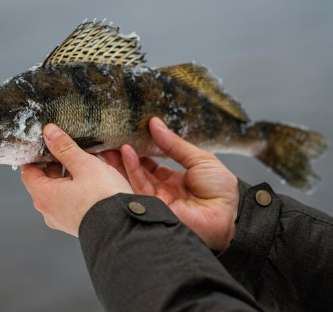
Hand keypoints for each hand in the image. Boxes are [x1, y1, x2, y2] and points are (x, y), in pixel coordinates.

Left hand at [21, 124, 132, 236]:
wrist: (124, 229)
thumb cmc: (103, 198)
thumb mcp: (84, 165)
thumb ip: (65, 148)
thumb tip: (49, 132)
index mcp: (44, 196)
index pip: (29, 171)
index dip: (36, 155)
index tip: (45, 142)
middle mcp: (49, 210)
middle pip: (45, 180)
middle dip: (55, 162)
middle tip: (67, 146)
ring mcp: (63, 219)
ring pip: (60, 190)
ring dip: (69, 174)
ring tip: (84, 159)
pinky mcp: (77, 222)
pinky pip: (71, 199)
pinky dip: (77, 186)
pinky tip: (92, 176)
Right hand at [101, 117, 238, 251]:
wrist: (231, 218)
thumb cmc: (222, 191)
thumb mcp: (199, 159)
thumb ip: (174, 145)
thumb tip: (155, 124)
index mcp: (175, 180)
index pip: (151, 164)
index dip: (140, 150)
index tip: (130, 135)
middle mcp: (163, 191)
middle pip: (139, 171)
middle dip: (125, 156)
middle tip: (112, 139)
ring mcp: (157, 200)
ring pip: (134, 178)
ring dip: (122, 160)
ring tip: (112, 143)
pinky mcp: (153, 207)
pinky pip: (138, 186)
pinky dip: (130, 168)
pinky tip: (125, 152)